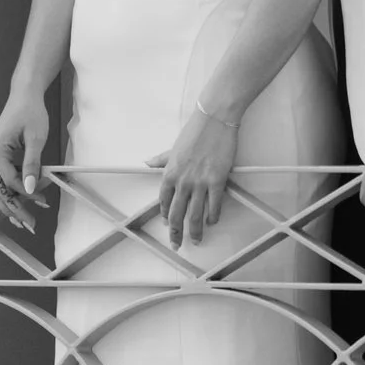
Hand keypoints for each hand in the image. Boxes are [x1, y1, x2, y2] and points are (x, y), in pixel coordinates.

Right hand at [0, 87, 50, 230]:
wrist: (24, 94)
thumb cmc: (31, 112)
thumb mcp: (36, 138)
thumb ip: (32, 164)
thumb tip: (30, 188)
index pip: (10, 182)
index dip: (27, 195)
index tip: (43, 203)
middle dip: (14, 209)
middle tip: (30, 225)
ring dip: (2, 204)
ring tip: (17, 220)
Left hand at [153, 104, 239, 251]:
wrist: (214, 120)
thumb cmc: (195, 132)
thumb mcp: (173, 148)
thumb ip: (161, 159)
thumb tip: (147, 162)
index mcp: (170, 174)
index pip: (164, 202)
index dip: (166, 216)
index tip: (168, 224)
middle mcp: (182, 182)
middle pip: (177, 214)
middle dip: (176, 233)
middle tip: (177, 243)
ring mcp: (200, 183)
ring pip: (195, 215)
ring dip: (196, 231)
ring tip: (197, 240)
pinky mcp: (217, 181)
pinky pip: (214, 206)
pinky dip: (213, 217)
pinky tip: (213, 222)